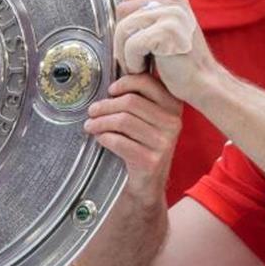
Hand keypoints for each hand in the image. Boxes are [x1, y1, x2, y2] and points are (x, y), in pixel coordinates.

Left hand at [84, 73, 181, 197]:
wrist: (148, 183)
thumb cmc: (142, 144)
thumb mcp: (147, 119)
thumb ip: (137, 99)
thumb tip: (111, 82)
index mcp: (174, 106)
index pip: (147, 82)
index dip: (125, 83)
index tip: (110, 90)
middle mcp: (173, 122)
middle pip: (130, 102)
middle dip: (105, 106)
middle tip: (92, 111)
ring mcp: (164, 142)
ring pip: (123, 121)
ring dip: (100, 122)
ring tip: (90, 125)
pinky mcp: (151, 160)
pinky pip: (119, 142)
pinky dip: (105, 138)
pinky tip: (100, 138)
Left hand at [112, 0, 216, 102]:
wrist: (203, 84)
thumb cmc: (182, 61)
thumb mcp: (166, 26)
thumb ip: (152, 1)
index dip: (125, 14)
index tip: (134, 35)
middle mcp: (173, 1)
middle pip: (122, 8)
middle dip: (121, 37)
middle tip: (137, 55)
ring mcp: (172, 14)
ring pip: (123, 28)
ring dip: (125, 53)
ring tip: (141, 64)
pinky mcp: (167, 32)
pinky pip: (131, 44)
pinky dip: (133, 62)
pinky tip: (145, 69)